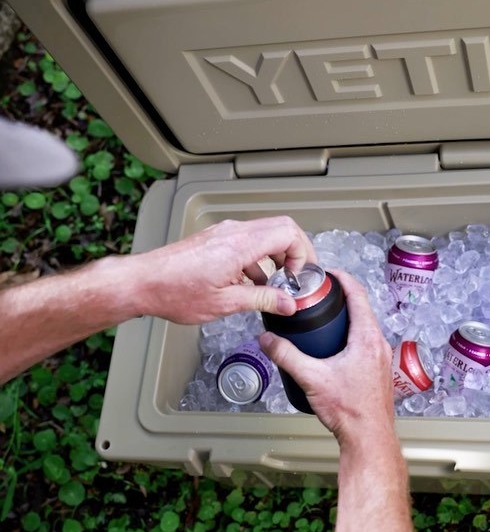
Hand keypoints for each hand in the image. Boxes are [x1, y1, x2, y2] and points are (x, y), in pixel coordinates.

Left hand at [131, 216, 315, 323]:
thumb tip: (288, 303)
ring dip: (277, 255)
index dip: (303, 253)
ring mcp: (224, 232)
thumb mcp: (226, 303)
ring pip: (265, 233)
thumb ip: (262, 300)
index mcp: (241, 244)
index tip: (301, 275)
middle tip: (297, 275)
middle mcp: (234, 232)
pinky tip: (252, 282)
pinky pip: (248, 240)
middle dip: (296, 251)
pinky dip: (259, 257)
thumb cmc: (175, 291)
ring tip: (276, 282)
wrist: (144, 282)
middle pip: (281, 227)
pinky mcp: (216, 238)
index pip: (289, 232)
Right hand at [258, 270, 394, 444]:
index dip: (342, 279)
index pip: (357, 294)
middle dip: (340, 299)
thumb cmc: (351, 411)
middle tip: (320, 295)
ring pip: (364, 327)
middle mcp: (378, 344)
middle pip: (361, 309)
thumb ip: (286, 356)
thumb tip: (268, 340)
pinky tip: (334, 348)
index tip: (328, 273)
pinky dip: (350, 336)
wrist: (368, 438)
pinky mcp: (378, 371)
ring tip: (324, 319)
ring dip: (345, 319)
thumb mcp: (311, 378)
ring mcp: (381, 358)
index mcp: (367, 337)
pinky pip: (365, 343)